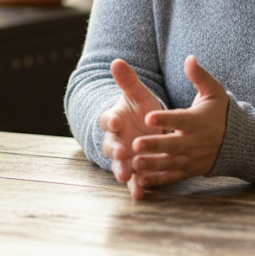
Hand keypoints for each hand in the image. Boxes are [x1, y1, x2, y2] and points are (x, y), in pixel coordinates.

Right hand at [100, 59, 164, 199]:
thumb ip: (128, 81)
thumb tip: (117, 61)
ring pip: (119, 165)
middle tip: (120, 153)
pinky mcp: (135, 170)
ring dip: (122, 171)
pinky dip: (136, 187)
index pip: (107, 120)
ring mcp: (124, 157)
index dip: (110, 121)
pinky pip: (134, 180)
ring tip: (127, 176)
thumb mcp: (138, 95)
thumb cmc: (141, 109)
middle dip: (114, 150)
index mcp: (114, 120)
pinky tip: (141, 194)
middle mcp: (115, 140)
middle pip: (110, 146)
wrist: (148, 130)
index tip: (115, 120)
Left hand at [130, 55, 228, 188]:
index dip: (165, 119)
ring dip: (152, 165)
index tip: (148, 116)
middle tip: (135, 144)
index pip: (180, 120)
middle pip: (173, 145)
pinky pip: (173, 176)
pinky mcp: (190, 170)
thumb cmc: (220, 112)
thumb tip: (189, 58)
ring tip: (134, 164)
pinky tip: (140, 181)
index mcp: (197, 120)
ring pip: (170, 163)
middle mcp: (194, 141)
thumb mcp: (214, 91)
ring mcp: (192, 158)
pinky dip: (158, 180)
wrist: (239, 141)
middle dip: (154, 145)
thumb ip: (199, 76)